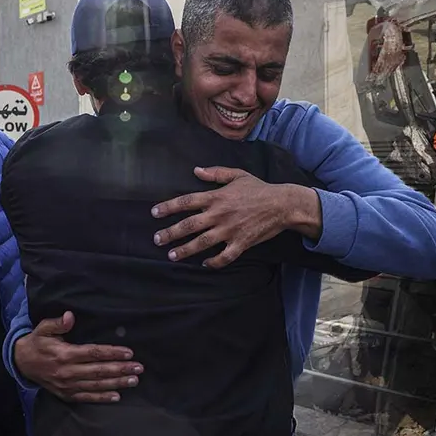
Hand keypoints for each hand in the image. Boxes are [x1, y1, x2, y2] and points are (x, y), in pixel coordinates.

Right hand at [13, 311, 142, 402]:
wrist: (21, 363)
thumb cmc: (38, 342)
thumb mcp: (43, 329)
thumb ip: (57, 323)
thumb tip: (70, 316)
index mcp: (65, 354)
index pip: (93, 353)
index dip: (112, 353)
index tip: (129, 353)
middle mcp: (67, 372)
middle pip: (99, 371)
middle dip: (120, 369)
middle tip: (139, 368)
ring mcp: (67, 385)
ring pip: (96, 385)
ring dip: (116, 383)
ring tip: (134, 381)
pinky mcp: (66, 394)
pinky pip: (86, 397)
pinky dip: (102, 398)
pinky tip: (117, 396)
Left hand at [151, 167, 321, 268]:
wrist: (282, 205)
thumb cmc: (259, 189)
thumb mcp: (238, 175)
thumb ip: (215, 173)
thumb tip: (196, 171)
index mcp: (217, 197)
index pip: (186, 202)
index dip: (168, 207)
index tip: (154, 213)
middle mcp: (219, 214)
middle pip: (189, 226)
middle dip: (170, 233)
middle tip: (157, 239)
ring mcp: (230, 230)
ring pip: (202, 243)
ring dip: (185, 250)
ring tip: (172, 255)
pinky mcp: (241, 243)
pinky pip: (224, 257)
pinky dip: (214, 262)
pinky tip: (205, 264)